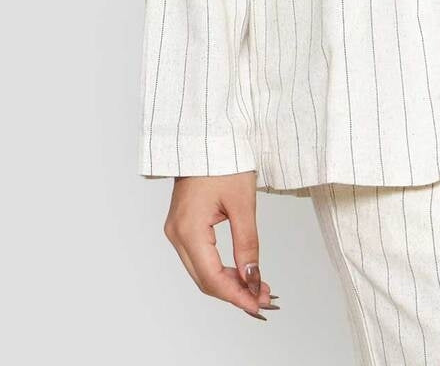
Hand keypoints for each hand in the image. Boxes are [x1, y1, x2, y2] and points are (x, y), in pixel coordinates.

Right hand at [163, 172, 278, 318]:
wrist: (208, 134)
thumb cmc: (225, 159)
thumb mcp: (242, 202)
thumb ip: (247, 243)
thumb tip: (252, 278)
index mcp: (188, 229)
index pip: (212, 277)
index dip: (236, 296)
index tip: (259, 305)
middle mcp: (176, 234)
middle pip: (204, 279)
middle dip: (234, 293)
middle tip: (263, 298)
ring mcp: (176, 230)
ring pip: (201, 271)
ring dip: (228, 282)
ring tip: (256, 286)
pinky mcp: (182, 225)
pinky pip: (199, 257)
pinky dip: (219, 268)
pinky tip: (240, 271)